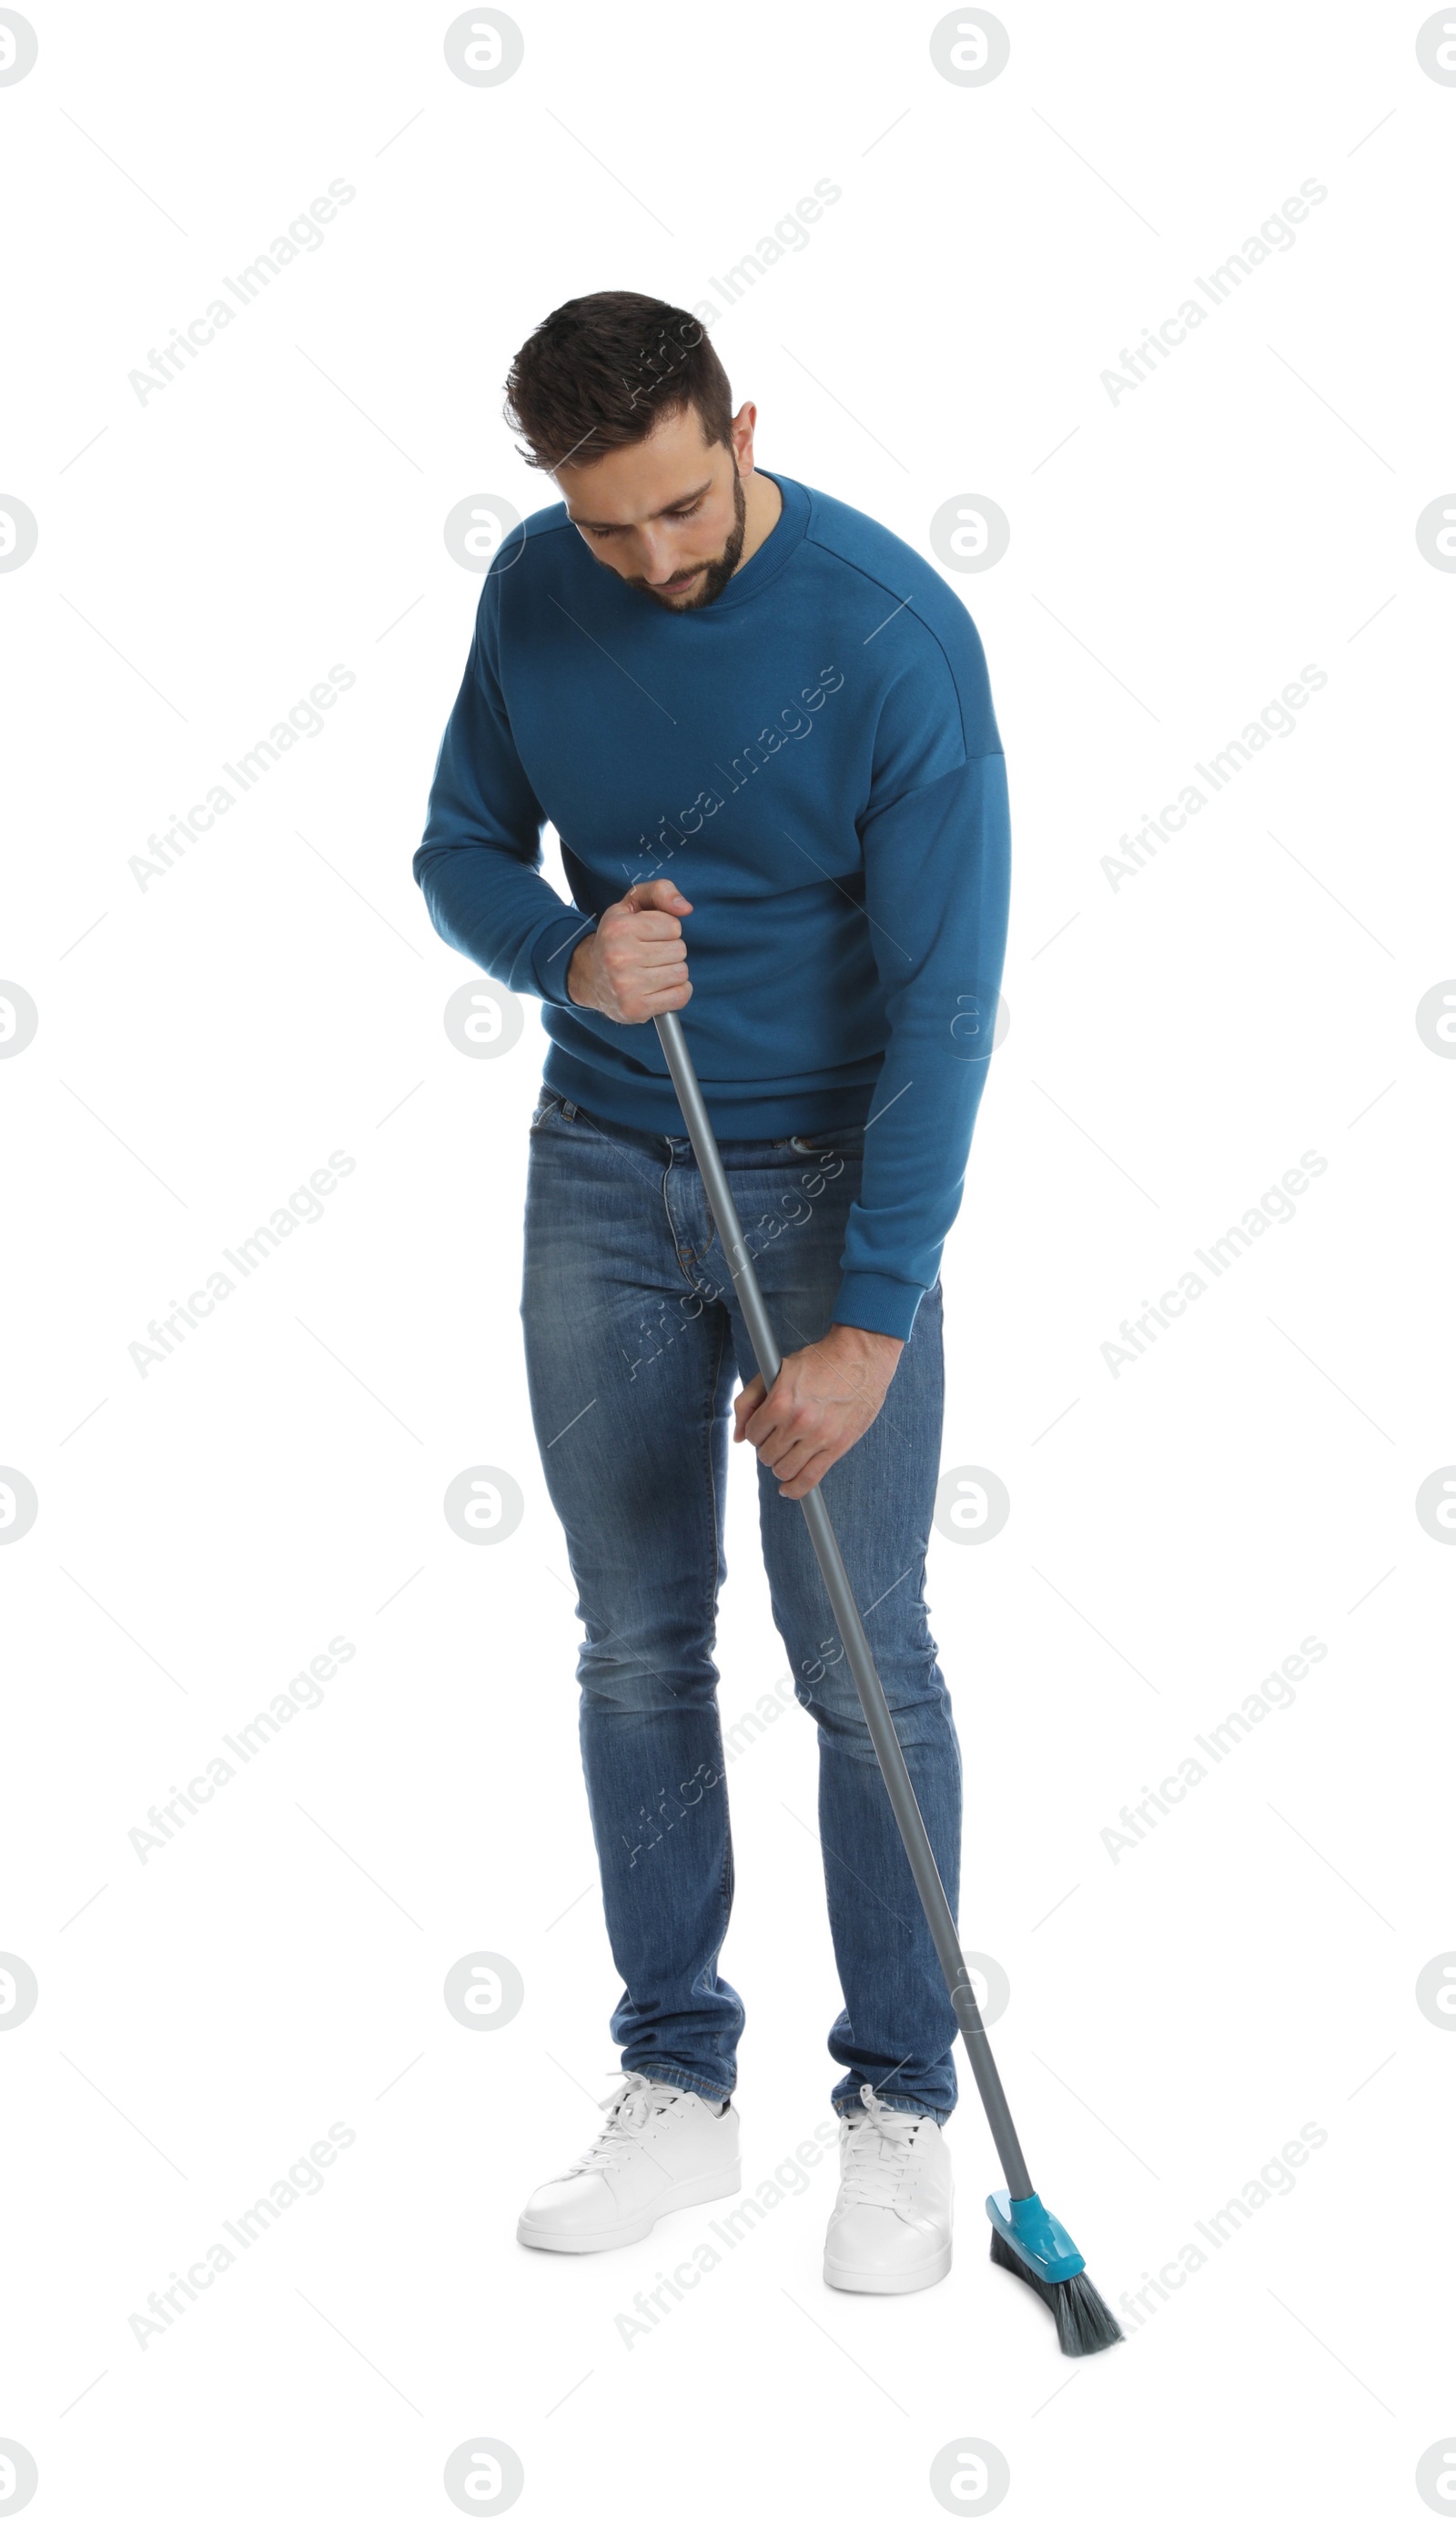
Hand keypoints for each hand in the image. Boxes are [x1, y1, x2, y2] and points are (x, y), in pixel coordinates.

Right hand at [567, 877, 691, 1022]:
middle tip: (647, 956)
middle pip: (679, 950)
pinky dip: (676, 992)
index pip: (674, 926)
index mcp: (618, 928)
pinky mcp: (636, 1008)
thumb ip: (660, 891)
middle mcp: (620, 957)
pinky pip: (681, 996)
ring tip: (650, 971)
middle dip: (669, 951)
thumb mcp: (632, 904)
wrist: (589, 976)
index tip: (646, 936)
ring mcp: (627, 986)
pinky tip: (658, 988)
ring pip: (681, 972)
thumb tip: (684, 907)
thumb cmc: (617, 938)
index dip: (665, 930)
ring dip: (672, 972)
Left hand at [733, 1323, 904, 1499]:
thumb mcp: (775, 1371)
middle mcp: (798, 1422)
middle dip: (768, 1448)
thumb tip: (738, 1438)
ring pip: (784, 1470)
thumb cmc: (817, 1362)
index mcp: (780, 1401)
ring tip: (787, 1454)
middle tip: (778, 1437)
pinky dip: (795, 1489)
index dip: (756, 1432)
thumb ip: (749, 1401)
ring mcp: (819, 1437)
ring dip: (780, 1466)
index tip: (764, 1428)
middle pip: (766, 1455)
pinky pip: (810, 1479)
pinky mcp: (838, 1446)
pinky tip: (788, 1489)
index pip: (753, 1435)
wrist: (860, 1358)